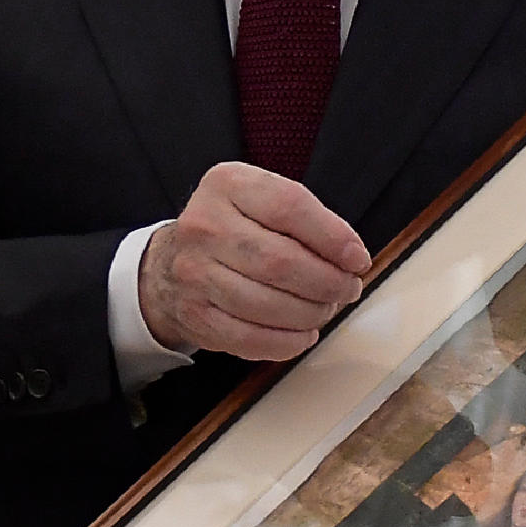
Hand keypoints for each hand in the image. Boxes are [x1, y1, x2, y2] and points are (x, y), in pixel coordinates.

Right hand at [139, 162, 372, 360]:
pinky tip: (303, 333)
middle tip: (347, 289)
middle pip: (282, 261)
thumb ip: (304, 218)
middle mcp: (205, 225)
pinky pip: (251, 338)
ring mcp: (195, 273)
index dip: (333, 238)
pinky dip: (288, 341)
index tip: (357, 259)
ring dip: (312, 314)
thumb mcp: (260, 199)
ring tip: (326, 309)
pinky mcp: (195, 315)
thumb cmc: (232, 229)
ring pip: (269, 304)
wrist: (168, 265)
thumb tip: (350, 258)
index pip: (290, 206)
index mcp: (227, 185)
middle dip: (328, 283)